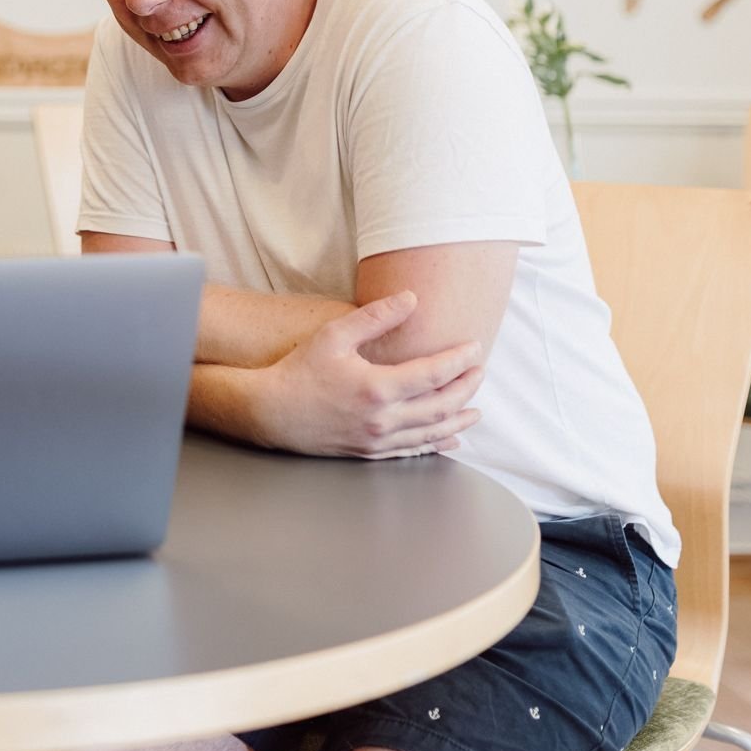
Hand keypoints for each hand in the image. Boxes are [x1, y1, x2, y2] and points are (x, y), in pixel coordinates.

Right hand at [250, 291, 484, 458]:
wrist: (270, 411)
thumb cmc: (299, 370)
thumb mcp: (334, 335)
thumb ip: (376, 317)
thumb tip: (411, 299)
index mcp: (378, 387)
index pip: (434, 374)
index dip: (460, 360)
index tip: (475, 348)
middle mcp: (383, 418)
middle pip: (442, 406)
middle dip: (467, 388)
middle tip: (479, 372)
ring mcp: (377, 439)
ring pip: (432, 433)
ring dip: (459, 419)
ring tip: (476, 408)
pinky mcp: (369, 452)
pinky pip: (413, 451)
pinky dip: (436, 445)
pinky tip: (450, 439)